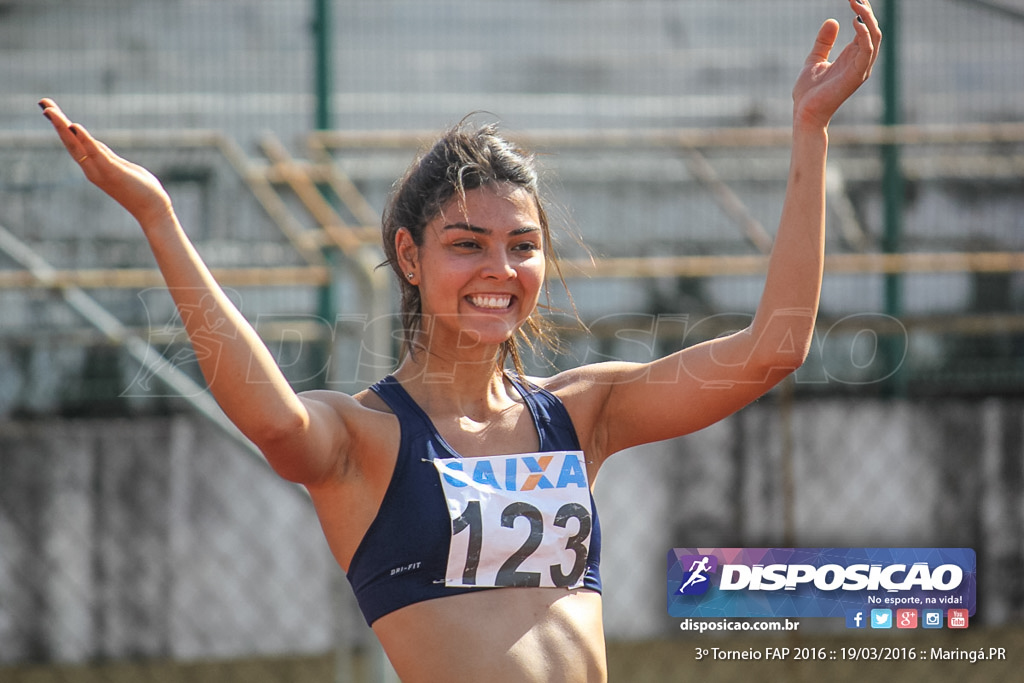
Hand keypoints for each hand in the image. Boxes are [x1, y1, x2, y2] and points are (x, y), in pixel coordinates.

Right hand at [39, 98, 174, 226]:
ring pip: (77, 146)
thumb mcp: (120, 167)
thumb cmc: (141, 190)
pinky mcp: (112, 172)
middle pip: (69, 142)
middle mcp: (92, 169)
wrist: (153, 210)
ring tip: (51, 111)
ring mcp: (100, 171)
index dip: (62, 126)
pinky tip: (75, 126)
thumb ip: (106, 156)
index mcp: (94, 166)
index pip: (74, 143)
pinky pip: (95, 153)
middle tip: (43, 103)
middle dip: (56, 122)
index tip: (49, 108)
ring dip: (63, 127)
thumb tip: (94, 144)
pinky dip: (84, 139)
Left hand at [791, 0, 880, 129]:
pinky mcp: (856, 75)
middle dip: (867, 11)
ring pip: (875, 37)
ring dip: (867, 18)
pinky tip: (855, 21)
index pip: (866, 30)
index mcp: (852, 57)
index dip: (863, 13)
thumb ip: (824, 42)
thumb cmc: (809, 92)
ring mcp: (860, 69)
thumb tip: (832, 21)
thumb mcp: (815, 60)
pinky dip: (864, 34)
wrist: (804, 114)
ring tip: (856, 3)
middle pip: (874, 30)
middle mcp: (860, 62)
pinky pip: (867, 50)